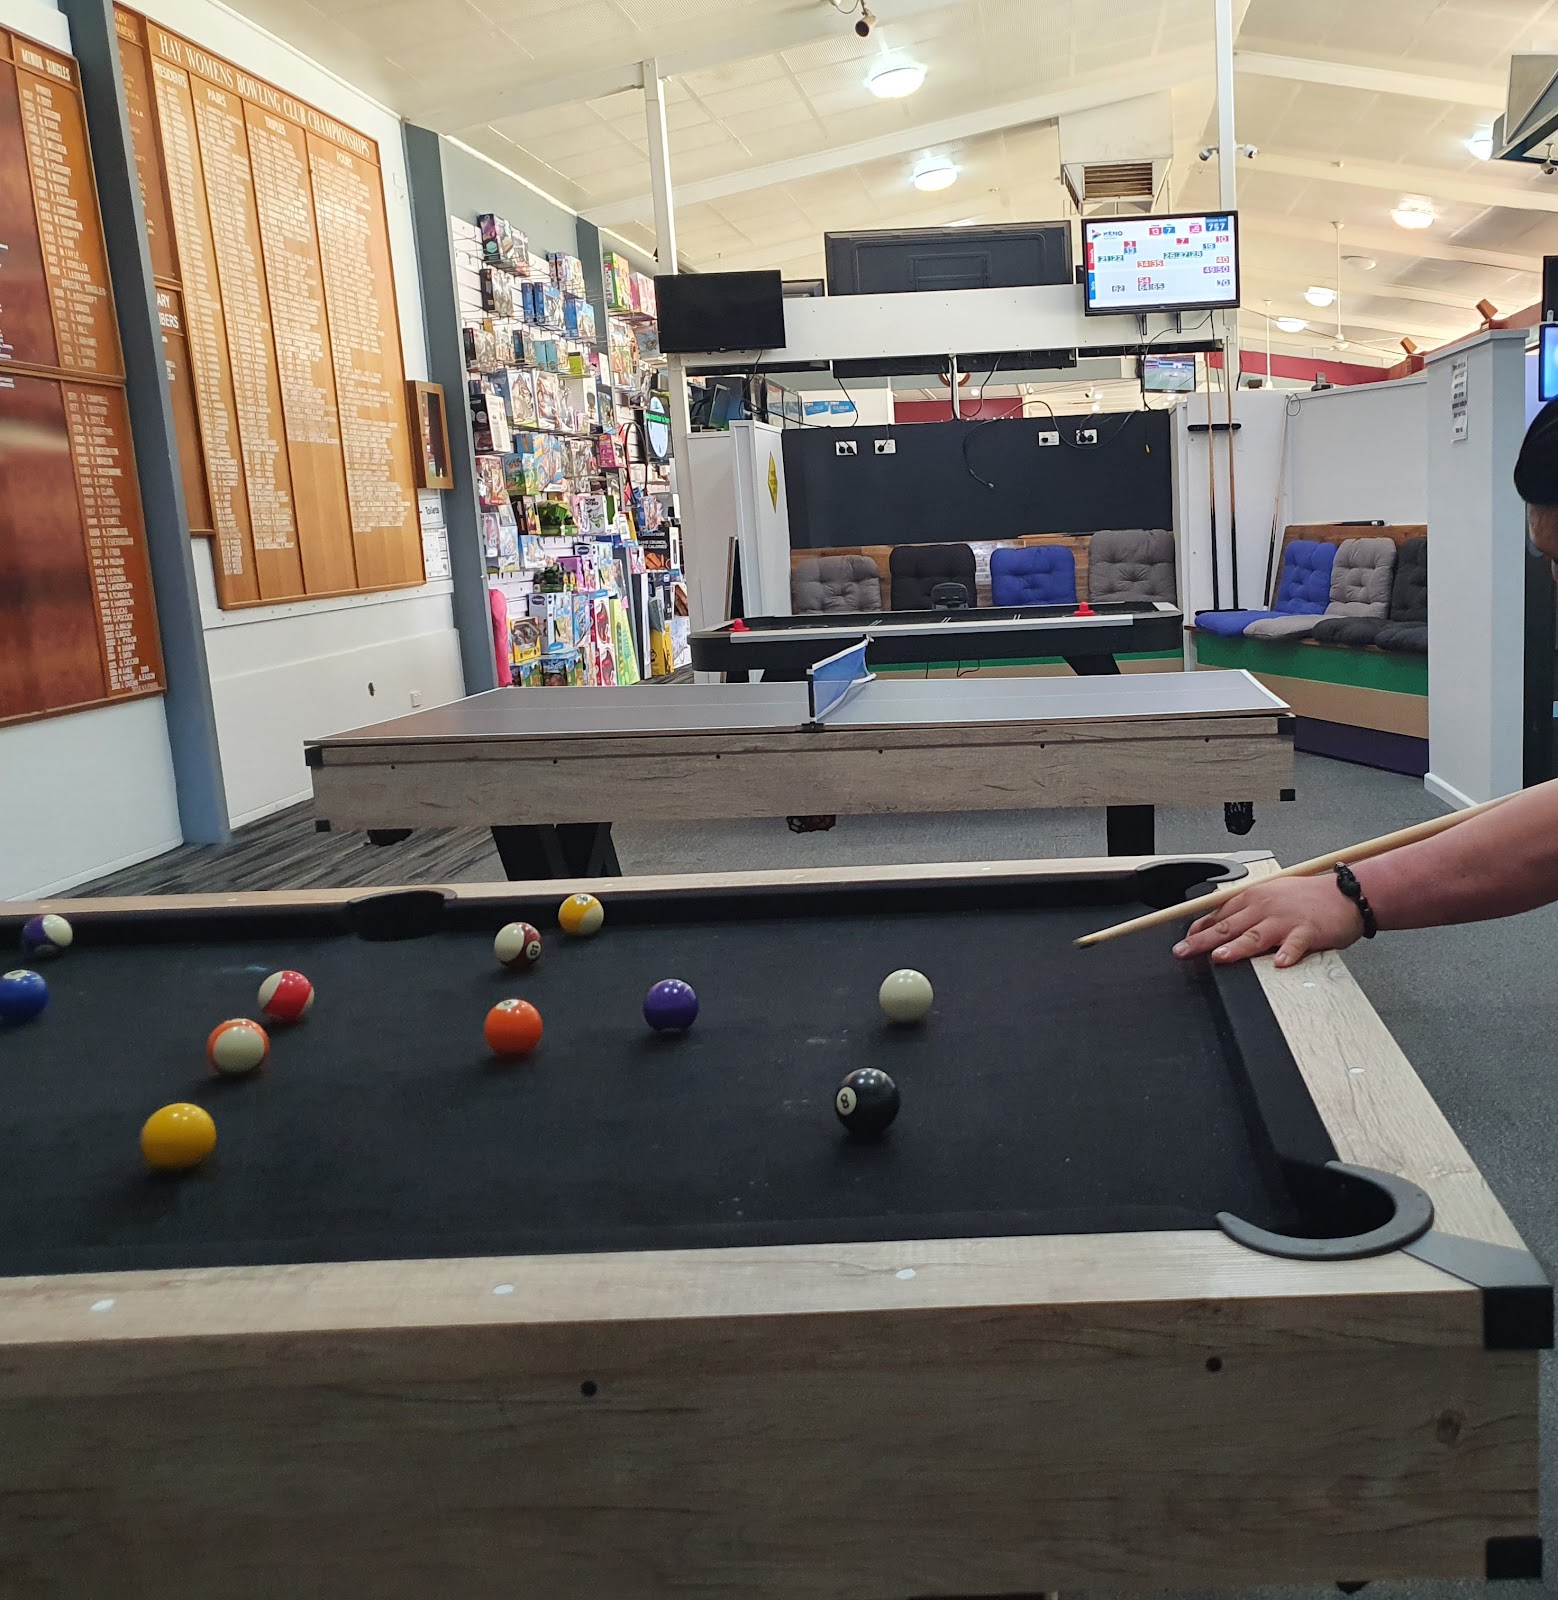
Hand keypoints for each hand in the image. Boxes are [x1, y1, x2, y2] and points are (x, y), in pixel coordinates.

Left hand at [1172, 876, 1365, 967]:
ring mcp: (1286, 919)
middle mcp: (1265, 907)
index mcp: (1254, 897)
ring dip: (1237, 946)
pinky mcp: (1308, 931)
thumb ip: (1247, 910)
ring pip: (1256, 934)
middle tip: (1184, 952)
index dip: (1199, 929)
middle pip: (1229, 926)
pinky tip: (1280, 963)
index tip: (1184, 941)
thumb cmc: (1308, 896)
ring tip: (1221, 956)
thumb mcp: (1272, 895)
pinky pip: (1296, 944)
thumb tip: (1221, 925)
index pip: (1219, 914)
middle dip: (1202, 940)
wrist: (1345, 893)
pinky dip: (1288, 953)